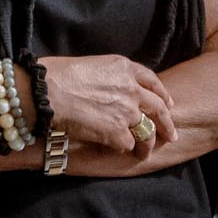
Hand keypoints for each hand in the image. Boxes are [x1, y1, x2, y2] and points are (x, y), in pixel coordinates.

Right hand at [38, 51, 178, 167]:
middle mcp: (131, 88)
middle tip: (171, 134)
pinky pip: (128, 144)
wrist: (46, 92)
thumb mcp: (90, 65)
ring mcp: (127, 111)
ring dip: (146, 143)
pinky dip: (123, 148)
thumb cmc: (56, 75)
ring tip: (145, 152)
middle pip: (159, 107)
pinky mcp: (117, 132)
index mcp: (124, 67)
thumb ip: (108, 77)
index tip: (168, 102)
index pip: (151, 79)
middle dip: (167, 123)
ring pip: (147, 130)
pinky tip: (115, 149)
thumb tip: (108, 91)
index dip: (162, 93)